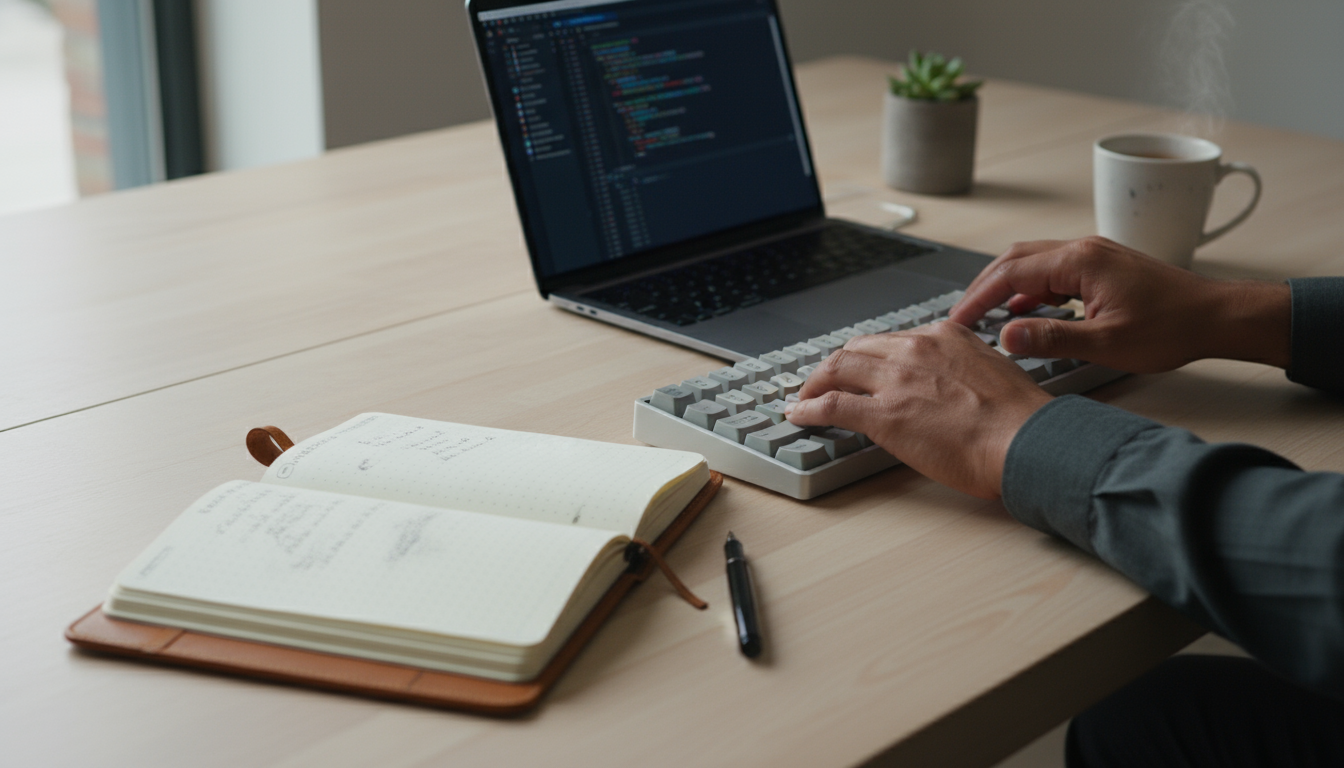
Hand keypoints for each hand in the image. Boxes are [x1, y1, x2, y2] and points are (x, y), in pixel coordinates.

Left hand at [785, 323, 1052, 498]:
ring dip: (815, 383)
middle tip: (823, 381)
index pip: (891, 340)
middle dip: (835, 366)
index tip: (861, 368)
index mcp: (945, 336)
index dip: (869, 356)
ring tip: (805, 397)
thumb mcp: (991, 373)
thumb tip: (946, 386)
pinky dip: (809, 408)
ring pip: (838, 369)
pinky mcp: (884, 414)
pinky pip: (832, 405)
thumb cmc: (1020, 419)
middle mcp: (916, 349)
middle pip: (858, 349)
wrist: (1028, 440)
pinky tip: (799, 415)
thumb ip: (961, 369)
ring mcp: (897, 380)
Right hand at [948, 237, 1291, 372]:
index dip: (978, 297)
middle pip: (1016, 260)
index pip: (1011, 273)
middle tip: (962, 316)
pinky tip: (1025, 310)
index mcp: (1080, 262)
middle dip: (984, 287)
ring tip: (985, 314)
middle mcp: (1084, 249)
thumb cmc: (1172, 327)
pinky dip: (1030, 288)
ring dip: (1006, 286)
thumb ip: (1052, 338)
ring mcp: (1093, 256)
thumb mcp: (1107, 342)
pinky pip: (1053, 271)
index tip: (958, 319)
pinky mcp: (1102, 267)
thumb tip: (1007, 336)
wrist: (1216, 317)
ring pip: (1033, 263)